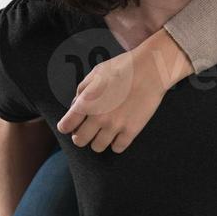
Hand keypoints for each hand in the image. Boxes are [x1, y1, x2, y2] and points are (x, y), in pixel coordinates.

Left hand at [56, 30, 192, 152]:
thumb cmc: (123, 67)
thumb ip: (82, 90)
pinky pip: (117, 148)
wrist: (151, 68)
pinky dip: (116, 143)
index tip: (71, 125)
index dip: (66, 126)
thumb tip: (75, 106)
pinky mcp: (131, 130)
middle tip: (88, 129)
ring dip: (98, 140)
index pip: (65, 126)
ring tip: (105, 131)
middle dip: (81, 135)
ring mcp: (115, 126)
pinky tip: (119, 133)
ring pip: (97, 147)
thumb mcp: (96, 72)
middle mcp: (98, 117)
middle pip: (79, 141)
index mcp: (87, 102)